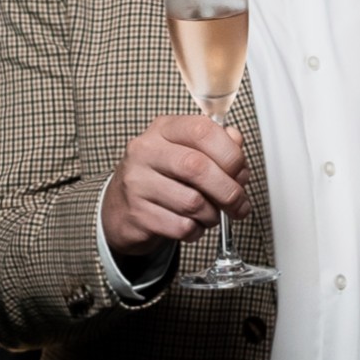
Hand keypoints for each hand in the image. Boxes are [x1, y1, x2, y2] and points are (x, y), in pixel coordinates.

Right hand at [100, 114, 246, 263]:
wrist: (119, 208)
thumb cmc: (161, 177)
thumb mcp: (185, 151)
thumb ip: (215, 145)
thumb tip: (237, 143)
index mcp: (163, 130)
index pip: (202, 130)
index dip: (230, 153)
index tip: (240, 171)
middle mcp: (146, 151)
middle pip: (197, 167)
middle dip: (228, 190)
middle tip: (238, 202)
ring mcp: (137, 183)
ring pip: (192, 202)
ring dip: (212, 214)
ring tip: (211, 214)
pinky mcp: (137, 214)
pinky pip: (181, 226)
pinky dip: (196, 230)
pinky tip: (193, 224)